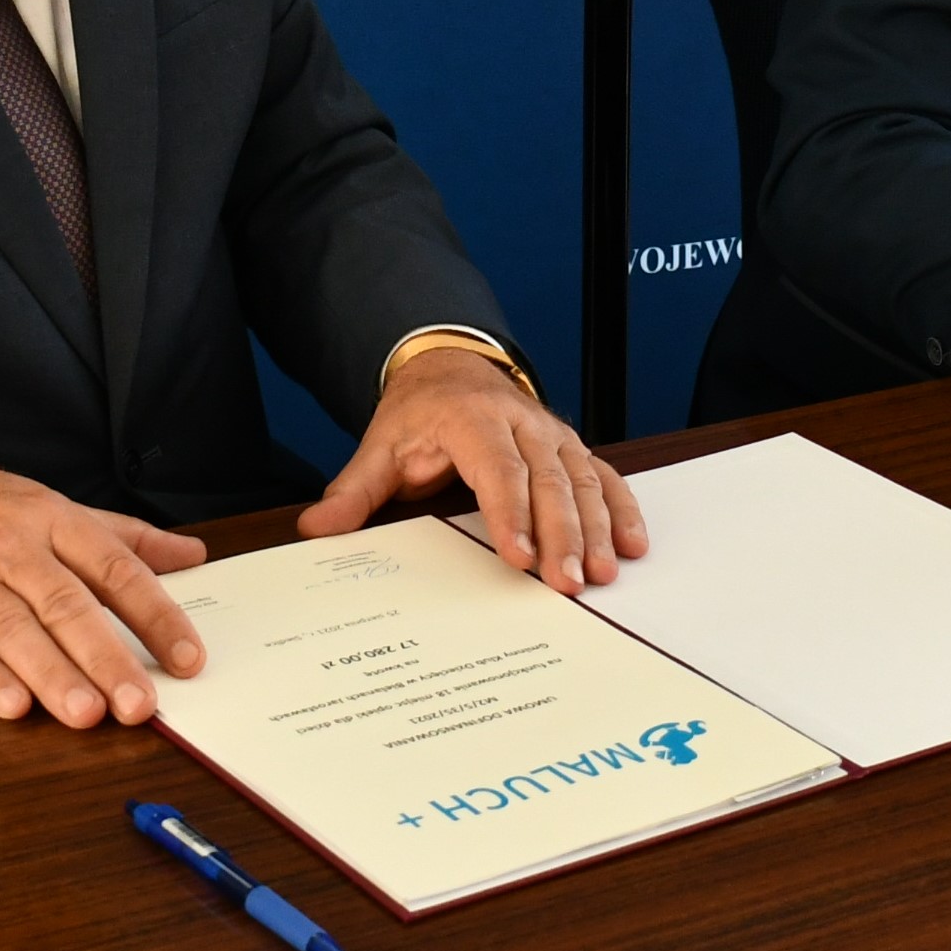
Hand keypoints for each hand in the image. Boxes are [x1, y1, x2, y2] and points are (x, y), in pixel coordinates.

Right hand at [0, 459, 207, 727]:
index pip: (117, 568)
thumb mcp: (53, 508)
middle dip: (106, 657)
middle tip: (138, 703)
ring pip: (13, 627)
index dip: (157, 614)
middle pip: (67, 605)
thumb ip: (124, 537)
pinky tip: (9, 705)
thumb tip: (194, 554)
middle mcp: (13, 547)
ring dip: (51, 674)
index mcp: (55, 521)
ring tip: (85, 713)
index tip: (188, 657)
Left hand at [296, 348, 649, 593]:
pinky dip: (622, 510)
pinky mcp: (572, 448)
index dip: (510, 513)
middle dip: (563, 535)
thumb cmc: (420, 413)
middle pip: (549, 481)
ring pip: (583, 481)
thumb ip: (354, 490)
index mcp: (472, 419)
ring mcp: (553, 435)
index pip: (497, 469)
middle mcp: (522, 422)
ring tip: (604, 573)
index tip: (519, 557)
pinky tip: (633, 546)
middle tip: (569, 583)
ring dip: (598, 529)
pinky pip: (604, 477)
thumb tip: (317, 530)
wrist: (451, 367)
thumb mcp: (381, 445)